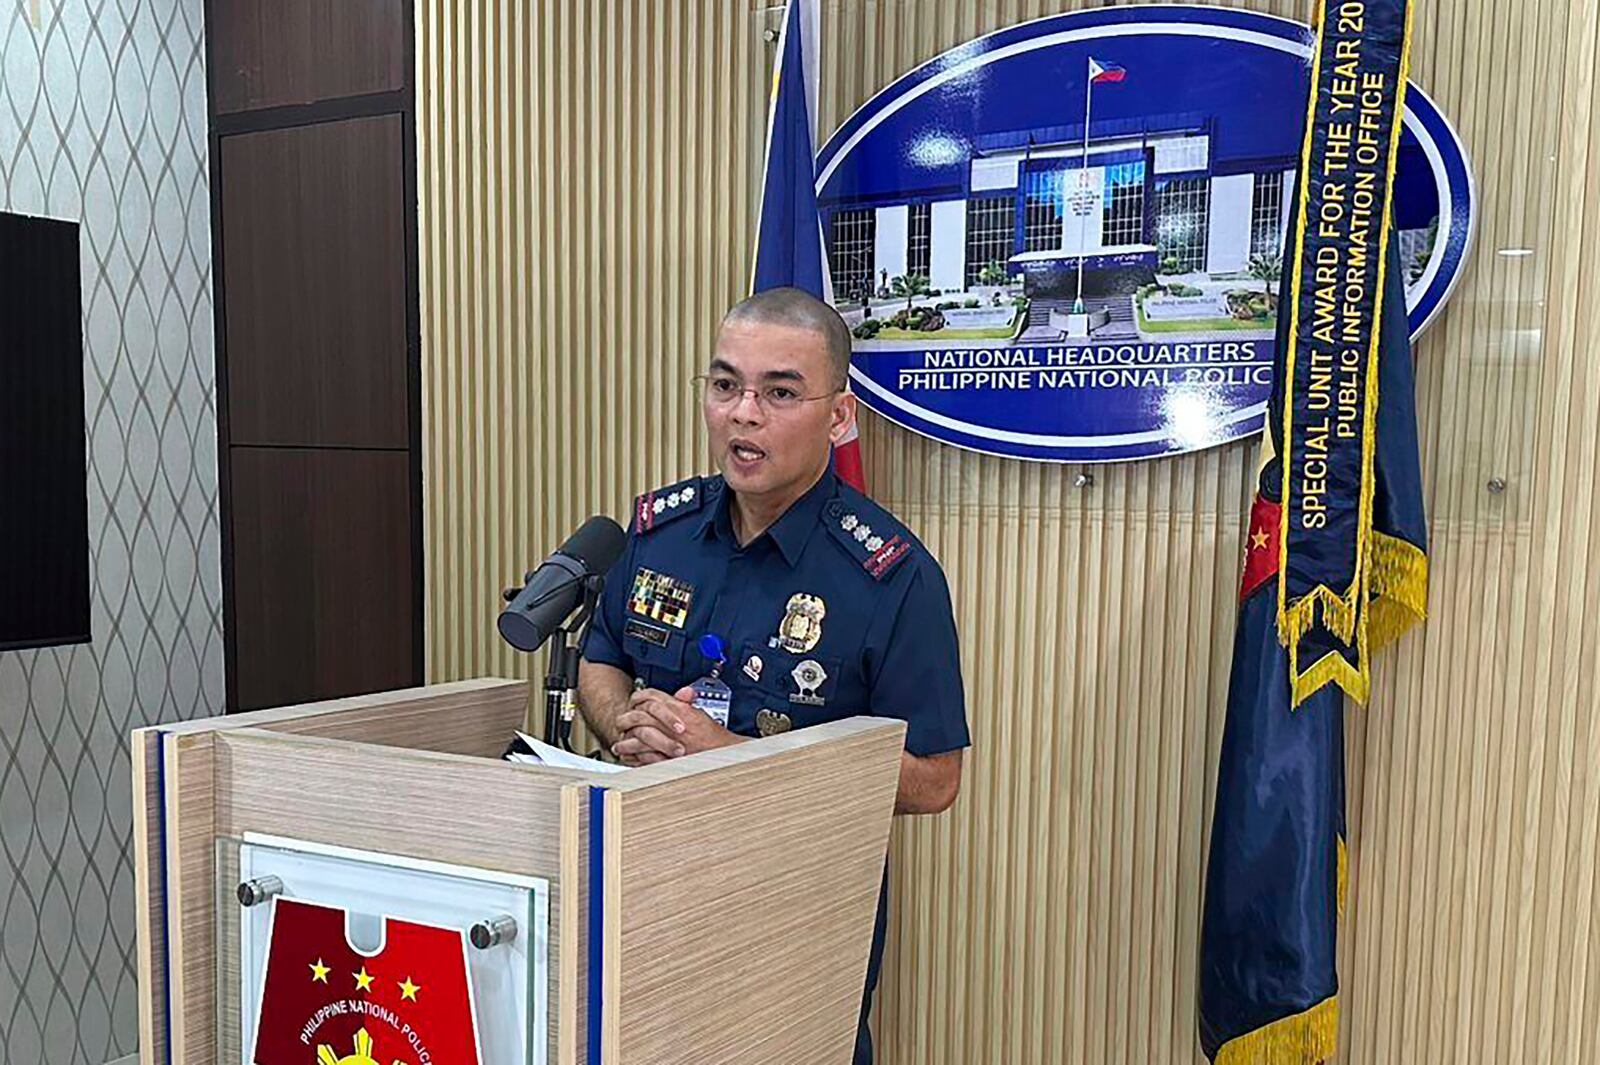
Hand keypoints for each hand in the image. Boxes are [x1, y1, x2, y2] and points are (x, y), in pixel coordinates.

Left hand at [610, 685, 742, 764]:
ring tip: (619, 745)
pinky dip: (635, 757)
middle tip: (620, 722)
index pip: (652, 697)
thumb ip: (686, 703)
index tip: (633, 702)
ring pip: (639, 737)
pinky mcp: (667, 758)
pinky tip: (629, 759)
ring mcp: (668, 740)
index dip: (639, 698)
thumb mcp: (700, 713)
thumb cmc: (714, 736)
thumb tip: (681, 693)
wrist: (722, 753)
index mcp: (679, 709)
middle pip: (641, 716)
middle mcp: (671, 723)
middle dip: (627, 719)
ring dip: (626, 741)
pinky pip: (645, 756)